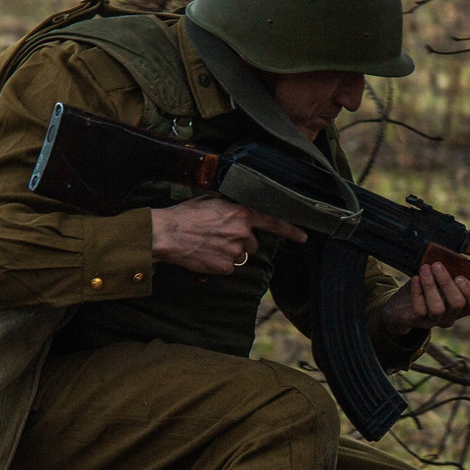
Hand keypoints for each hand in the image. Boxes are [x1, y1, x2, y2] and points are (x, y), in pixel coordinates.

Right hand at [149, 196, 302, 274]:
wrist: (166, 234)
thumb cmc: (185, 215)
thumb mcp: (211, 201)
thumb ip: (231, 207)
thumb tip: (239, 212)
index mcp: (241, 213)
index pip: (274, 222)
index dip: (291, 231)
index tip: (303, 237)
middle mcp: (242, 233)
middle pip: (252, 243)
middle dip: (240, 241)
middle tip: (218, 235)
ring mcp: (234, 252)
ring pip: (240, 256)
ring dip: (229, 253)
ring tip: (208, 244)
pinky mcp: (224, 267)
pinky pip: (228, 268)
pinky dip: (218, 264)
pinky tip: (204, 255)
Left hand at [380, 262, 469, 331]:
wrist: (400, 308)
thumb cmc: (424, 291)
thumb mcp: (439, 282)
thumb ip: (449, 274)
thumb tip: (452, 256)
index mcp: (462, 306)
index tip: (460, 277)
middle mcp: (451, 316)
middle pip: (457, 303)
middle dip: (447, 282)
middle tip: (437, 265)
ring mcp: (435, 320)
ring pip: (438, 308)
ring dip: (430, 285)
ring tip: (424, 269)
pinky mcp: (418, 320)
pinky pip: (420, 308)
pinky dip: (417, 292)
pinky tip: (415, 279)